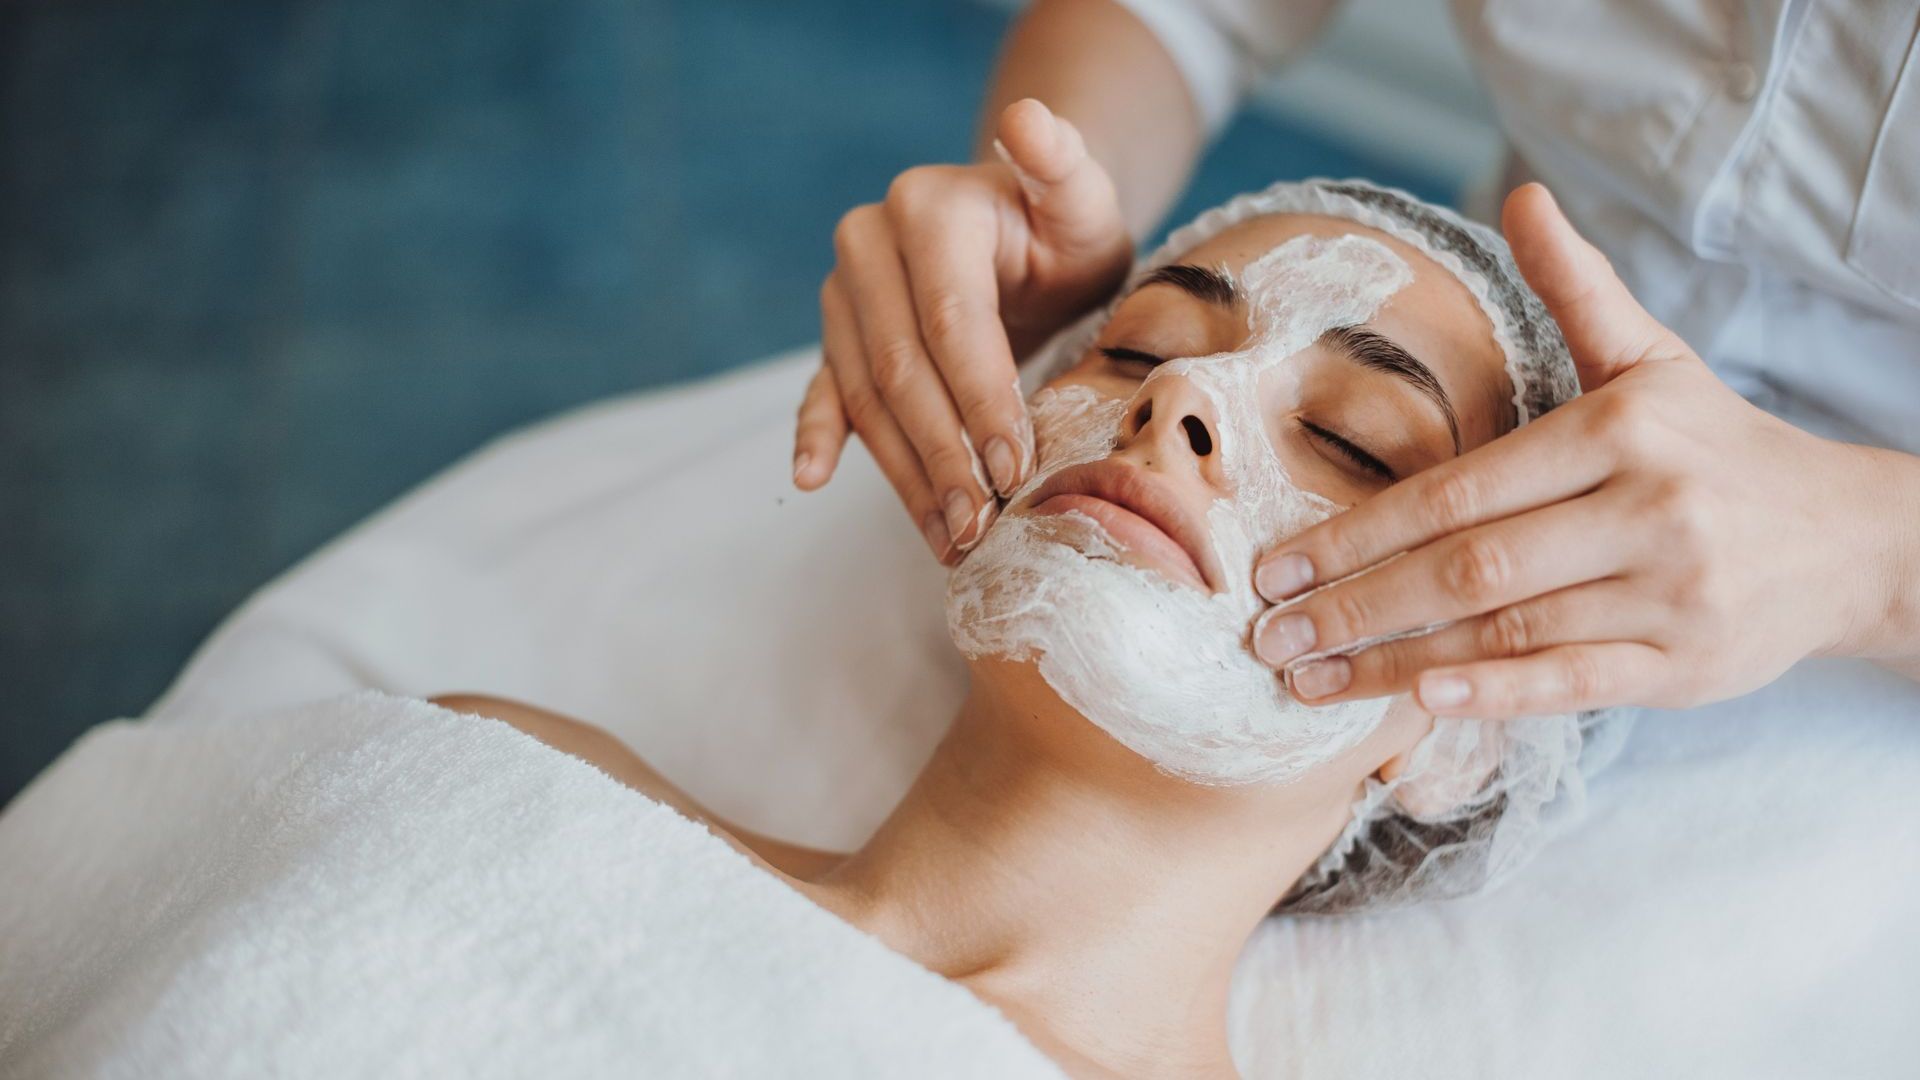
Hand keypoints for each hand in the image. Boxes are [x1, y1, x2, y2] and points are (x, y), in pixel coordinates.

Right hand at [795, 99, 1131, 562]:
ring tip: (949, 537)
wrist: (1025, 234)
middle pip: (901, 369)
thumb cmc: (1062, 226)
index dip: (982, 399)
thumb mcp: (1081, 197)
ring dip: (905, 474)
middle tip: (981, 523)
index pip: (950, 321)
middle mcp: (867, 245)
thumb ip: (1063, 165)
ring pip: (868, 397)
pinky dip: (818, 436)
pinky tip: (811, 479)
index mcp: (924, 208)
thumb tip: (1029, 119)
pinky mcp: (836, 337)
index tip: (1017, 469)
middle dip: (943, 454)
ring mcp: (844, 295)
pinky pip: (824, 391)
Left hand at [1248, 184, 1901, 717]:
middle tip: (1265, 633)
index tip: (1274, 563)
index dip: (1358, 532)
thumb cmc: (1717, 447)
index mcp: (1618, 431)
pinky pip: (1573, 684)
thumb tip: (1524, 196)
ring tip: (1306, 679)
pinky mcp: (1687, 667)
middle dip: (1355, 604)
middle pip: (1471, 566)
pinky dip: (1493, 694)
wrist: (1846, 539)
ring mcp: (1669, 595)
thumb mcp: (1653, 359)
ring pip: (1508, 633)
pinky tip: (1417, 704)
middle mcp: (1646, 511)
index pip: (1459, 490)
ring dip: (1395, 662)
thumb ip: (1579, 288)